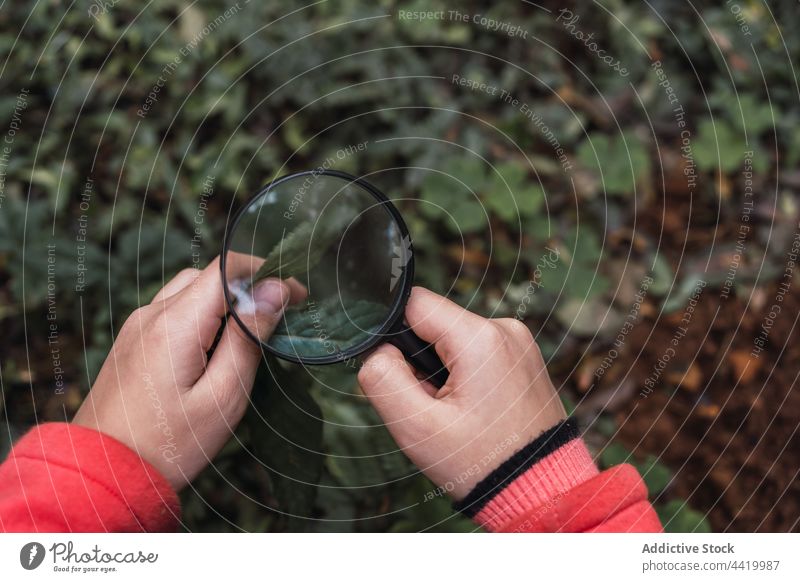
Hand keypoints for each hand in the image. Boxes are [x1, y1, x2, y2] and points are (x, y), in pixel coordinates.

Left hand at [73, 255, 304, 490]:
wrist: (102, 474)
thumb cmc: (170, 444)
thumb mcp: (223, 395)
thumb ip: (249, 338)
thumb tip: (273, 292)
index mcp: (176, 324)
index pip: (228, 270)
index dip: (268, 275)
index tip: (298, 296)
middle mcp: (151, 316)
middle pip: (209, 277)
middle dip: (249, 287)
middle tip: (280, 316)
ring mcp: (137, 328)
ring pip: (189, 291)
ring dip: (224, 301)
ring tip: (250, 334)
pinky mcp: (132, 343)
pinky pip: (172, 312)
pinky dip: (201, 316)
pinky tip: (215, 349)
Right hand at [357, 287, 565, 499]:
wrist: (540, 492)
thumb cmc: (481, 463)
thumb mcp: (416, 427)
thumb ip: (382, 378)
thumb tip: (377, 350)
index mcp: (480, 338)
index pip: (414, 304)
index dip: (394, 337)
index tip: (406, 379)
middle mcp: (505, 329)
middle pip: (434, 325)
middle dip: (421, 362)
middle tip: (434, 408)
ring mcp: (520, 343)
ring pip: (454, 341)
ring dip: (443, 372)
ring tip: (458, 415)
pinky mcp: (524, 359)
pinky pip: (478, 354)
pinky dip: (466, 378)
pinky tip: (475, 412)